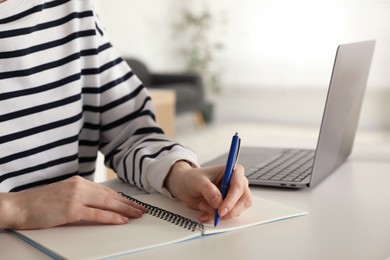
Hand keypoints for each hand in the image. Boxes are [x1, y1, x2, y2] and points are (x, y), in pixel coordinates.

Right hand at [0, 176, 144, 229]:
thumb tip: (97, 204)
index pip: (106, 191)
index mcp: (79, 182)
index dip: (121, 198)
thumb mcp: (64, 194)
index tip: (132, 203)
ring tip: (137, 214)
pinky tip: (121, 221)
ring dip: (125, 210)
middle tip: (141, 209)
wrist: (19, 206)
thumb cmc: (40, 203)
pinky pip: (96, 214)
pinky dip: (111, 218)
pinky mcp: (71, 209)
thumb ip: (81, 196)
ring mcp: (76, 197)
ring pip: (107, 203)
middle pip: (110, 196)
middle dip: (128, 203)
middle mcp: (80, 186)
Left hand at [164, 161, 251, 222]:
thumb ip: (208, 190)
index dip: (231, 200)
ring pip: (238, 210)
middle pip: (244, 200)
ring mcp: (235, 195)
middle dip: (229, 210)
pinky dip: (216, 218)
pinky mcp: (230, 206)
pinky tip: (205, 213)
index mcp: (233, 171)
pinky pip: (229, 216)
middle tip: (215, 214)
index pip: (238, 186)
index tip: (221, 210)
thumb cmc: (193, 178)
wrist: (186, 186)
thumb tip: (218, 201)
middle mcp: (238, 183)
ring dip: (220, 214)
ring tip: (203, 206)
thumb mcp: (198, 181)